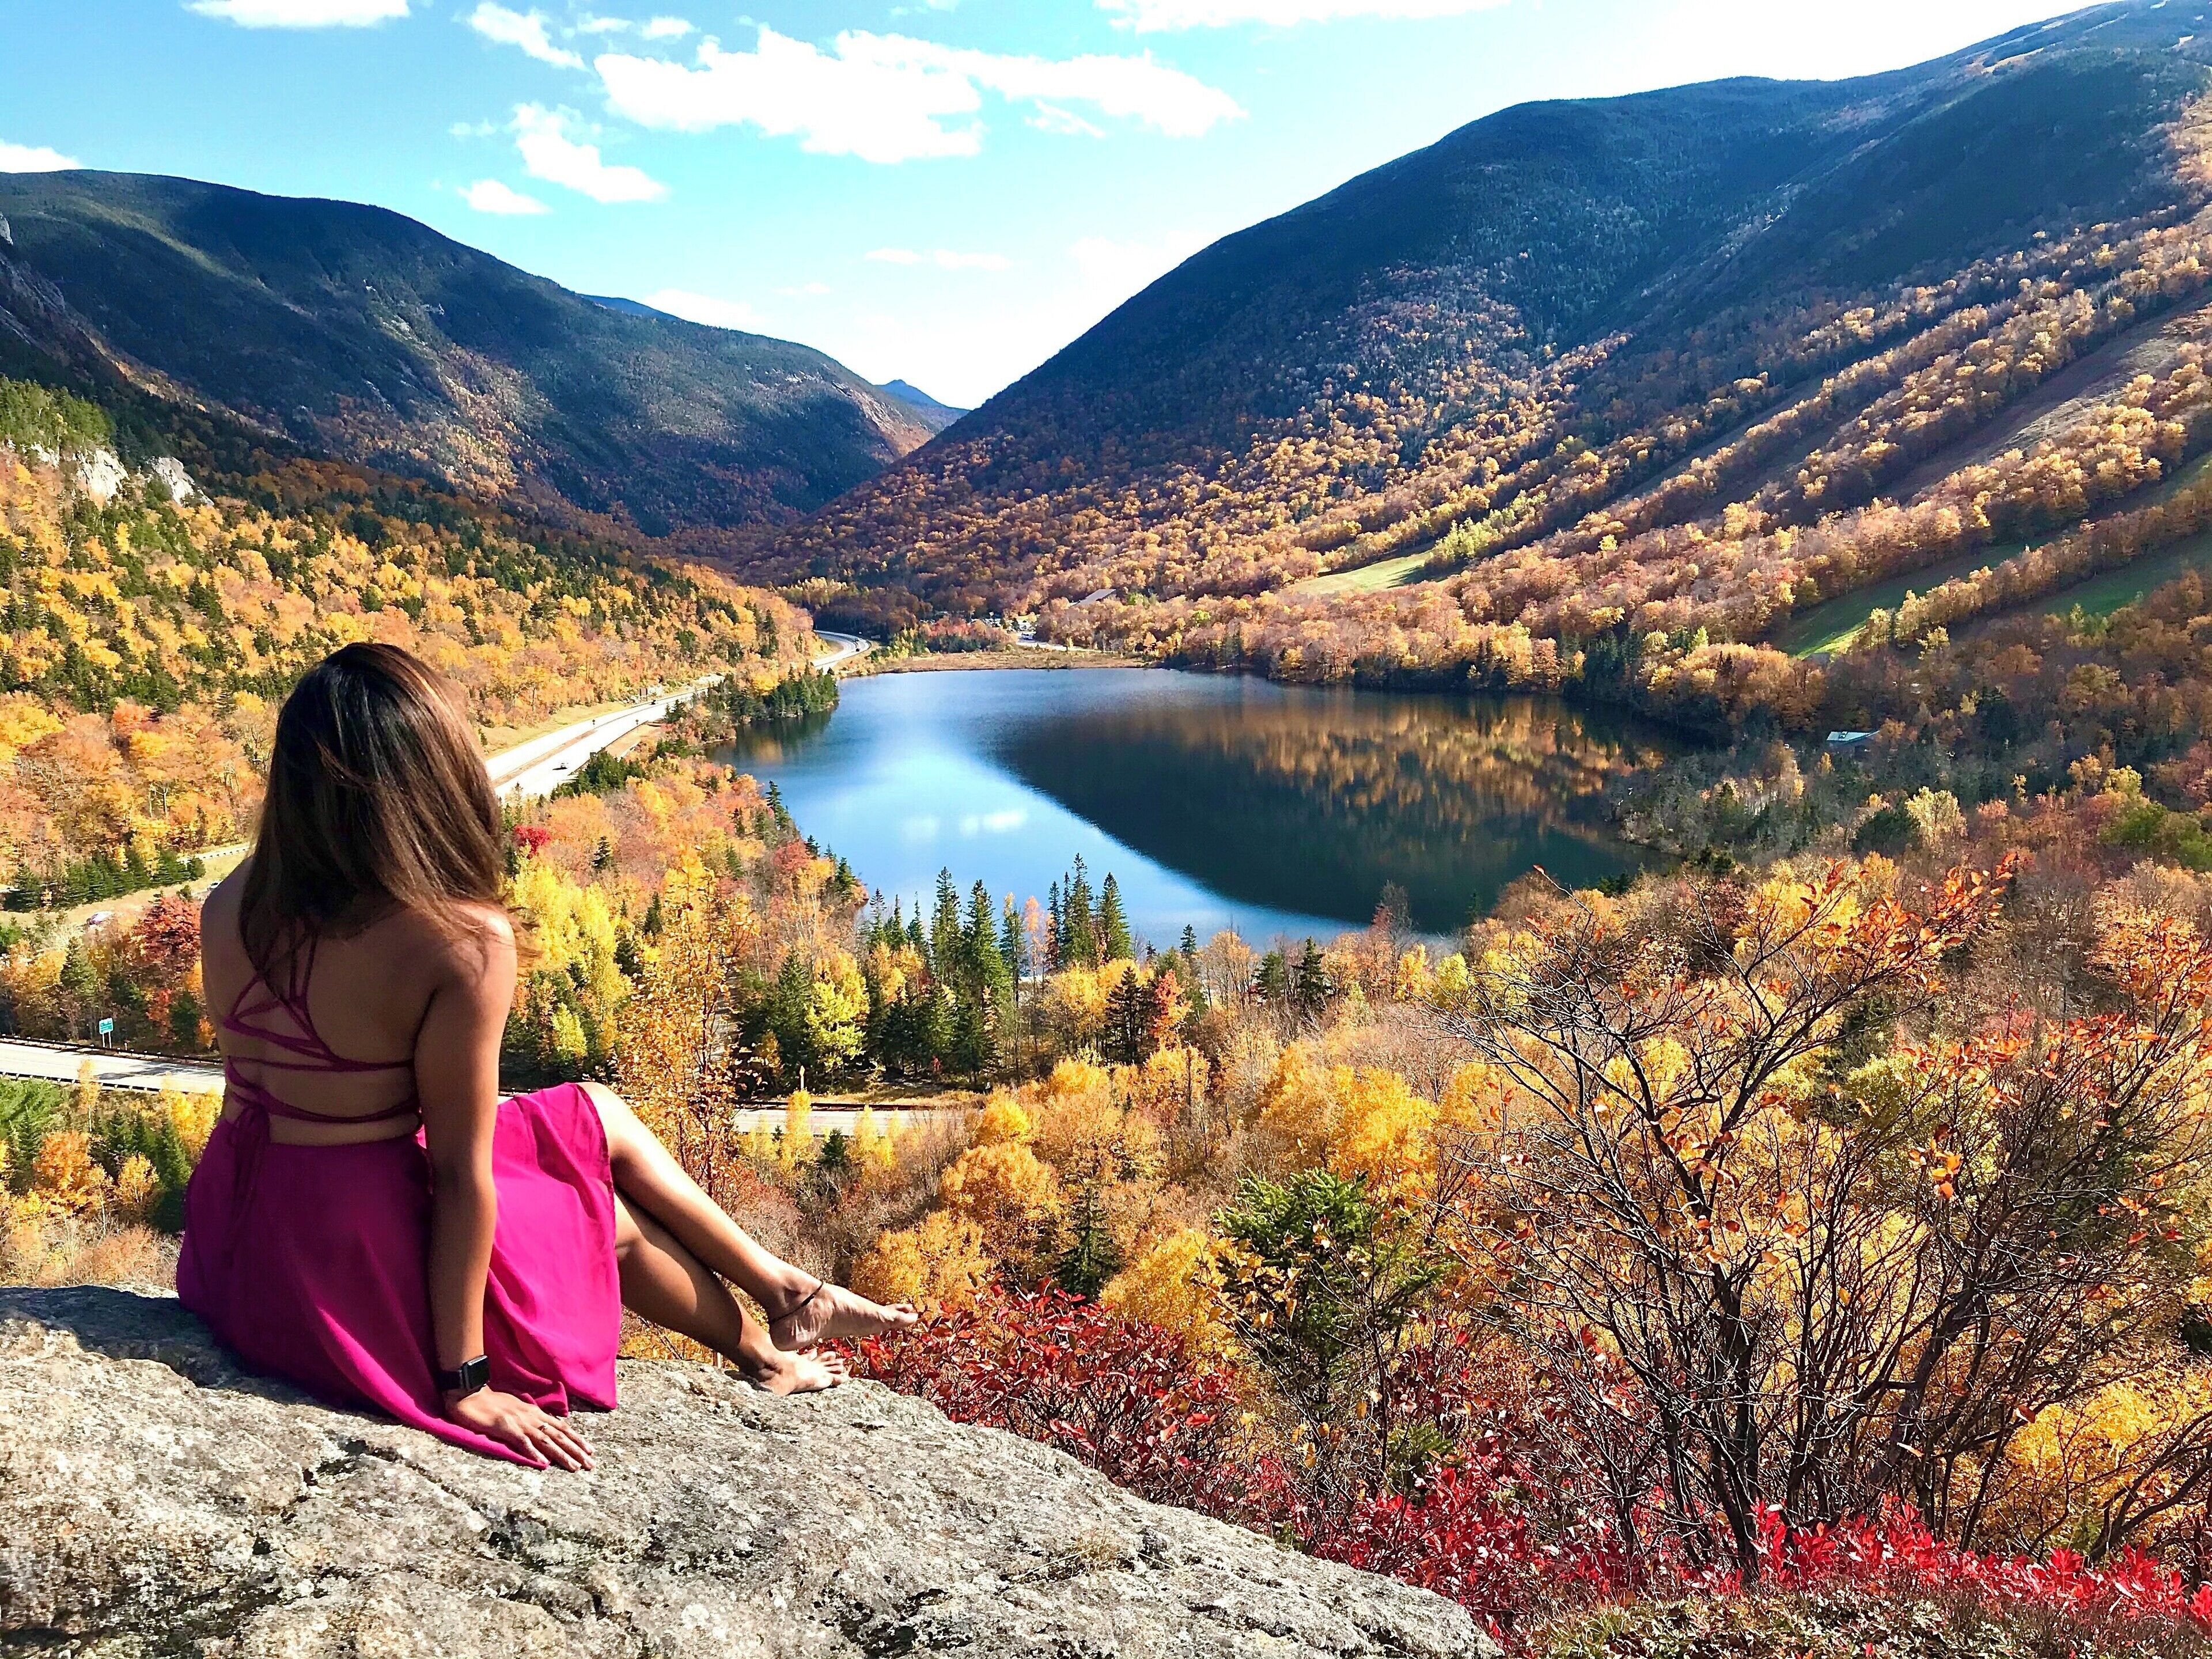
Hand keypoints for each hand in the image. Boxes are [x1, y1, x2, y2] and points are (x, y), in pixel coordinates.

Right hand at [446, 1388, 594, 1470]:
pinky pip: (523, 1442)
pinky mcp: (506, 1428)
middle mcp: (531, 1417)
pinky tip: (543, 1464)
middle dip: (576, 1450)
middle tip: (590, 1464)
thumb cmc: (491, 1402)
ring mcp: (519, 1422)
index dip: (577, 1439)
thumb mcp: (516, 1408)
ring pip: (546, 1441)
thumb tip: (543, 1426)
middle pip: (559, 1435)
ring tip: (575, 1467)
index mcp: (534, 1412)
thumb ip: (530, 1417)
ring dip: (561, 1455)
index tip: (590, 1451)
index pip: (561, 1427)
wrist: (470, 1394)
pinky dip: (534, 1453)